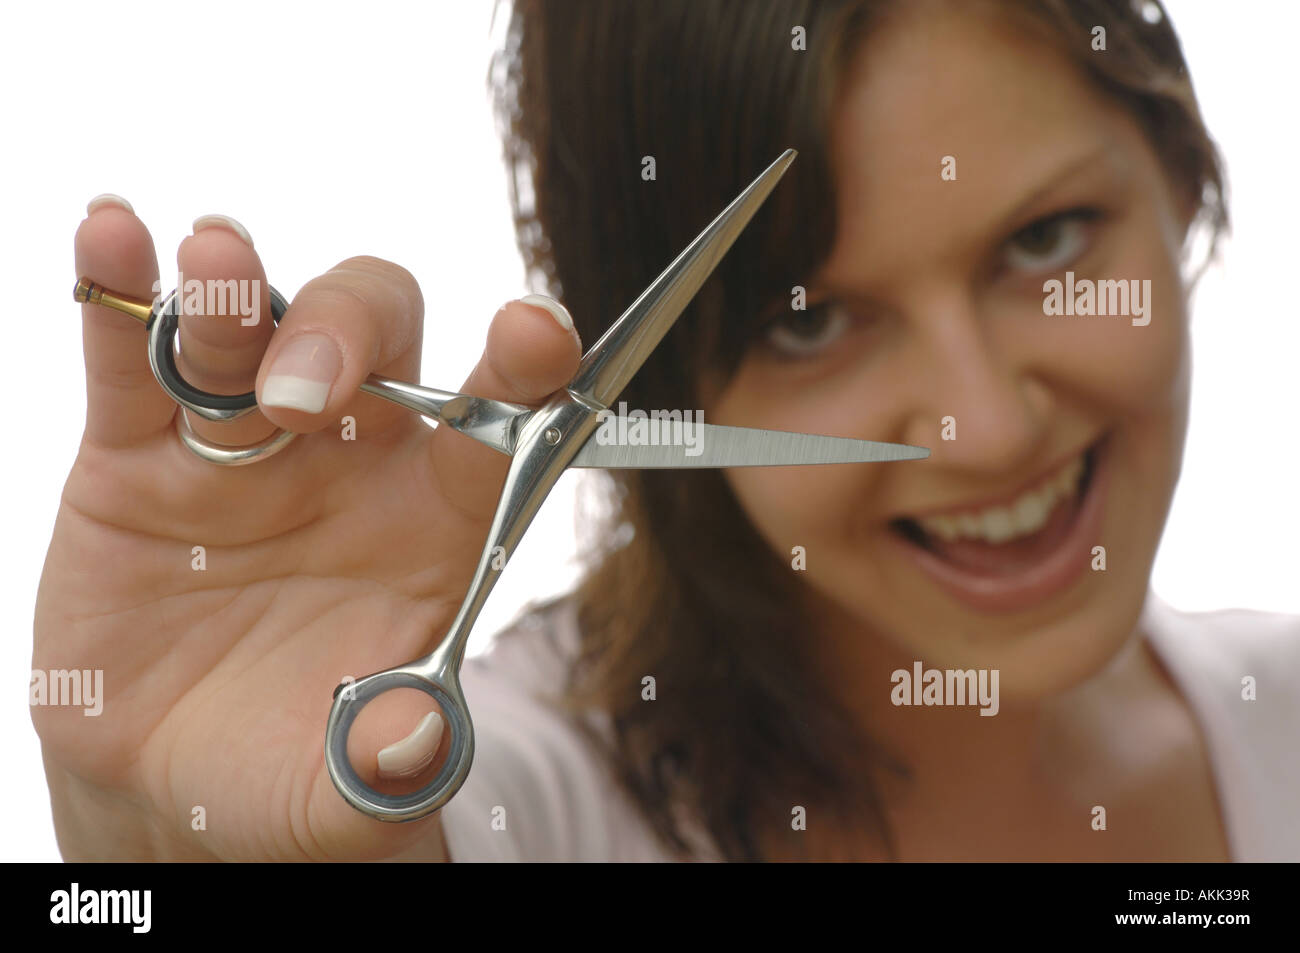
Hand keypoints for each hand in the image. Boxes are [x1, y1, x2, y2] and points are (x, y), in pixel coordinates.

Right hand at [33, 201, 580, 860]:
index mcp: (436, 520)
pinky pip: (133, 363)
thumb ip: (397, 763)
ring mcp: (245, 451)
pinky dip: (123, 296)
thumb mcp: (358, 789)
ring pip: (253, 332)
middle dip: (344, 336)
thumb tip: (414, 741)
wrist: (185, 779)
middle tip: (302, 396)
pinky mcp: (139, 462)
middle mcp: (352, 461)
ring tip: (216, 259)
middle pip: (374, 340)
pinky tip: (112, 237)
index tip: (533, 331)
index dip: (518, 370)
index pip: (494, 423)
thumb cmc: (303, 767)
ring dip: (237, 293)